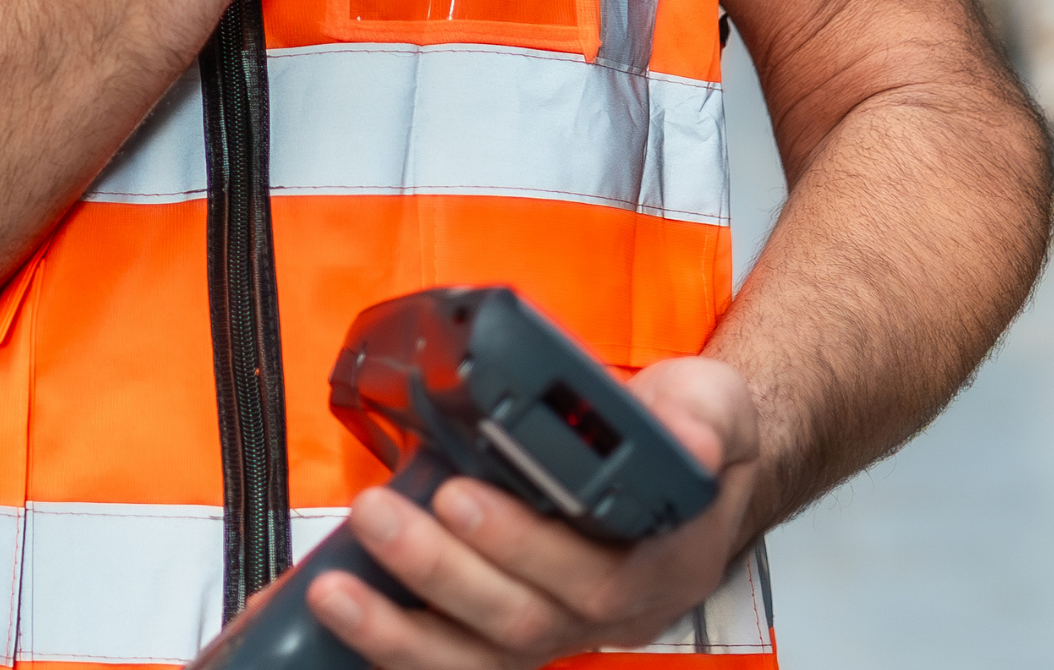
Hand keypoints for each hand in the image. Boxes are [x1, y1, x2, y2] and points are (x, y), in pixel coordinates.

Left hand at [301, 355, 764, 667]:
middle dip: (441, 570)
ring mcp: (564, 626)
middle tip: (381, 515)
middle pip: (524, 617)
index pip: (594, 575)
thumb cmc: (693, 442)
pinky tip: (350, 617)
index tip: (459, 495)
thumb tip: (691, 442)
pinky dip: (401, 644)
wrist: (693, 468)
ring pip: (484, 654)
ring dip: (404, 629)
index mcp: (661, 562)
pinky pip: (461, 656)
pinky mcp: (518, 628)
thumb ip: (701, 418)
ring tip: (338, 589)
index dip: (522, 545)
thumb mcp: (715, 408)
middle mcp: (611, 609)